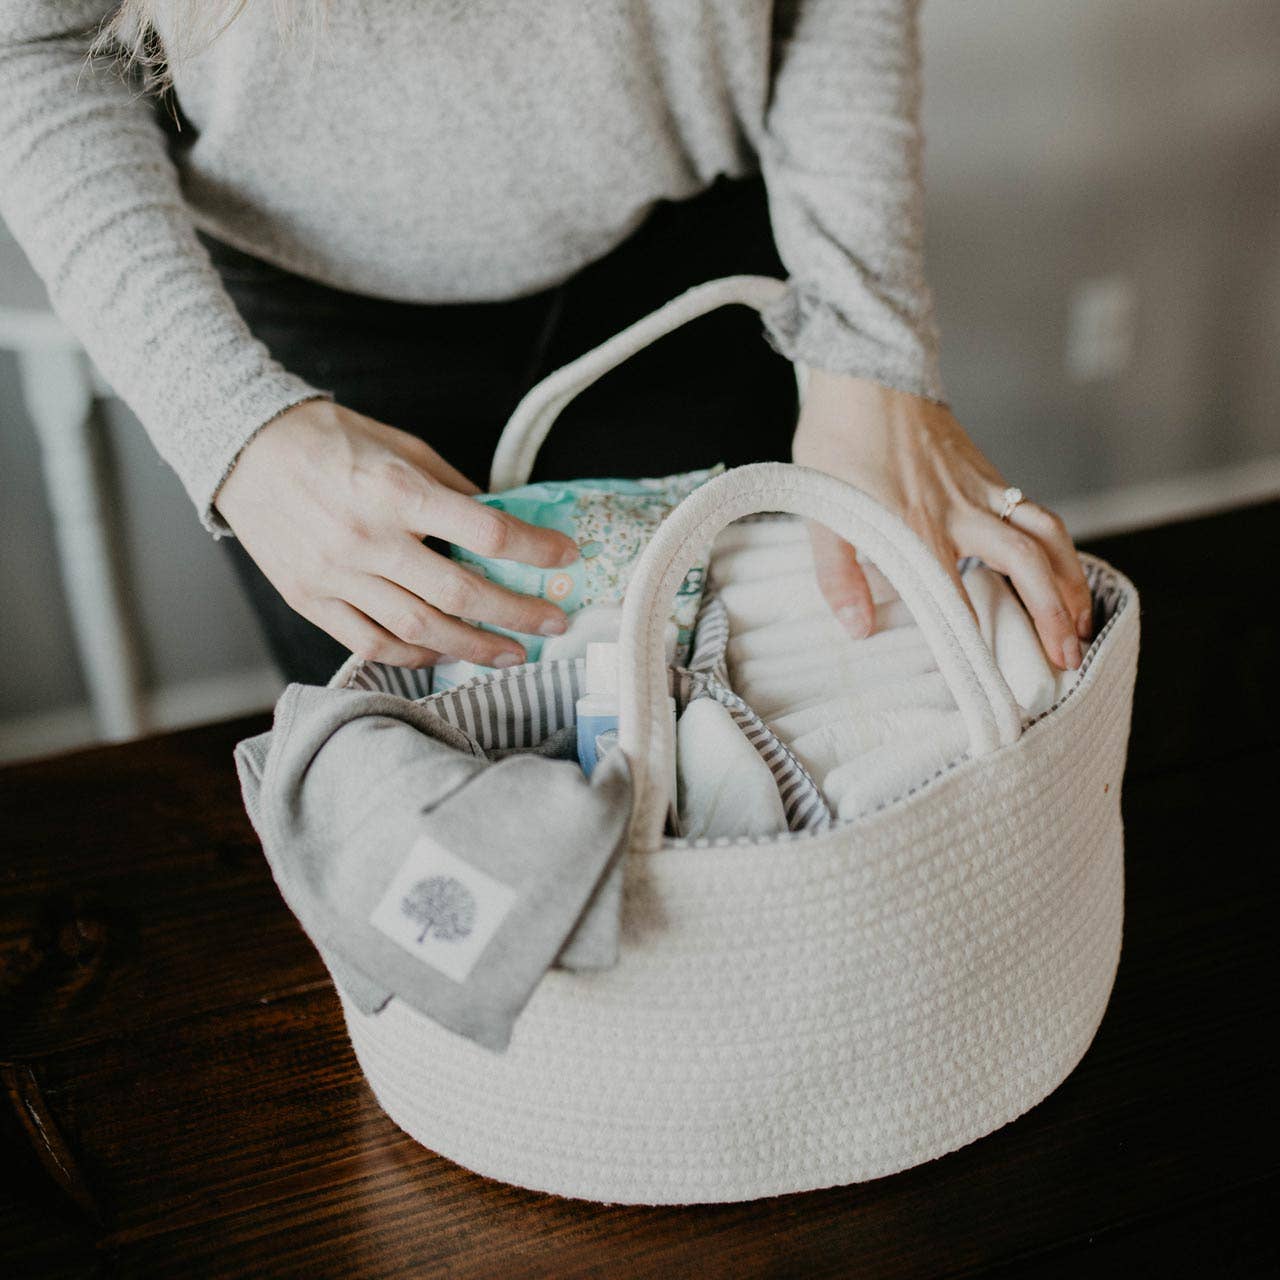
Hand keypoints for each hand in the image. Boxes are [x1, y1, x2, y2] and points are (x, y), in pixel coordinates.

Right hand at [214, 400, 576, 666]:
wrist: (243, 448)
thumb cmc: (330, 441)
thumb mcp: (402, 446)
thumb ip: (453, 489)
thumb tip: (502, 522)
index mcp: (396, 491)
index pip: (485, 532)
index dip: (534, 550)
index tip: (565, 557)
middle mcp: (368, 539)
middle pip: (460, 594)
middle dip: (518, 613)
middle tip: (555, 623)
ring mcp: (336, 576)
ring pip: (421, 630)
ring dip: (476, 647)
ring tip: (514, 653)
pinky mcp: (311, 600)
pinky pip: (373, 643)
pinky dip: (416, 655)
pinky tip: (447, 653)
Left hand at [792, 370, 1092, 670]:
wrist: (865, 368)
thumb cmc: (838, 436)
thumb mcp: (820, 509)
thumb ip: (837, 572)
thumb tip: (857, 628)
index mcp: (915, 527)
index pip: (955, 599)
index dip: (976, 644)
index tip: (991, 684)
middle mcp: (959, 511)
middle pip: (1023, 567)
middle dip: (1050, 617)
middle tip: (1065, 660)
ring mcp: (980, 489)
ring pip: (1044, 537)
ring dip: (1068, 582)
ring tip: (1081, 623)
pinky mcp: (987, 473)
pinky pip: (1036, 511)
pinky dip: (1058, 545)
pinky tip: (1059, 569)